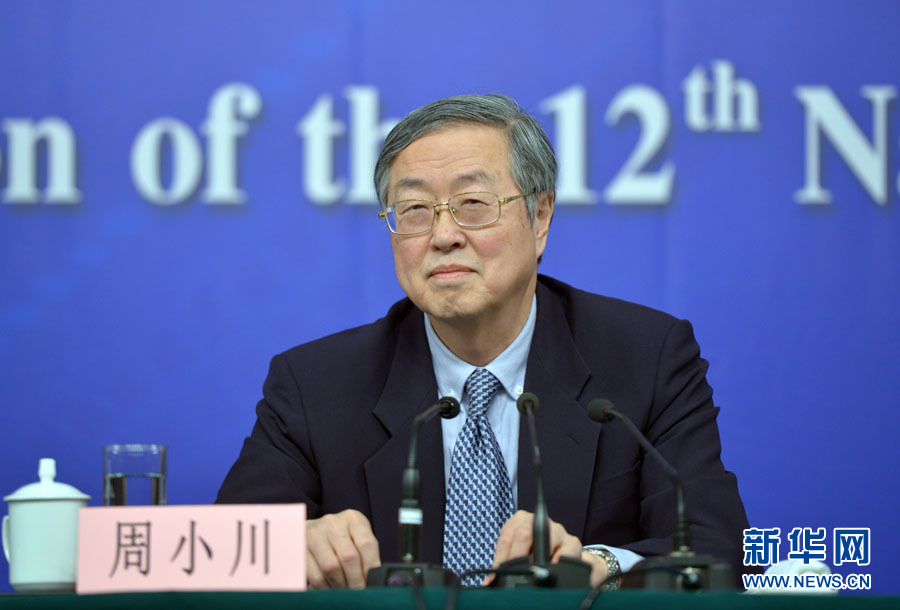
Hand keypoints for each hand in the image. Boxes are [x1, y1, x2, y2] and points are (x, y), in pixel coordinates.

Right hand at [305, 509, 380, 588]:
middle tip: (359, 591)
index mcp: (353, 518)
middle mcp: (333, 523)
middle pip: (348, 557)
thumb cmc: (343, 538)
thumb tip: (376, 578)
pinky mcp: (301, 548)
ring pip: (331, 567)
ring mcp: (315, 534)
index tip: (373, 582)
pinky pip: (316, 575)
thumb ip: (368, 554)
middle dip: (356, 580)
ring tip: (346, 591)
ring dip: (341, 585)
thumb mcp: (358, 538)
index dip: (371, 567)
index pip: (366, 543)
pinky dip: (326, 588)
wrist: (314, 531)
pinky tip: (332, 589)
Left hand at [488, 510, 608, 586]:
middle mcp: (539, 521)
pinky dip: (558, 559)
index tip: (500, 571)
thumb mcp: (518, 556)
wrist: (562, 558)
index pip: (507, 535)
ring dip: (537, 558)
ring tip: (533, 571)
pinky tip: (552, 567)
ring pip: (544, 538)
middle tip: (515, 571)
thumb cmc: (535, 555)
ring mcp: (557, 529)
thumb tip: (489, 582)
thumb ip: (504, 565)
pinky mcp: (572, 542)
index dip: (502, 555)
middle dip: (517, 556)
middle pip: (524, 533)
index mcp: (521, 520)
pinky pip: (567, 548)